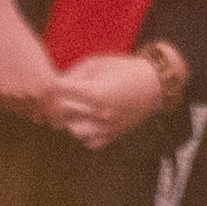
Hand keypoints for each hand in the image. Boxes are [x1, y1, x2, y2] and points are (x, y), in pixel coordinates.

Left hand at [44, 47, 173, 145]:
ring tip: (75, 111)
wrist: (152, 85)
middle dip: (58, 103)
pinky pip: (88, 142)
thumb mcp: (97, 63)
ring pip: (73, 131)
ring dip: (70, 121)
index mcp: (95, 92)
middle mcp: (99, 113)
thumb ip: (74, 73)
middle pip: (63, 113)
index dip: (54, 86)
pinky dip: (84, 134)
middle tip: (62, 97)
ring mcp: (106, 128)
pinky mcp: (112, 136)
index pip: (60, 91)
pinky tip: (88, 122)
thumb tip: (55, 86)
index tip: (56, 84)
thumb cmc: (123, 69)